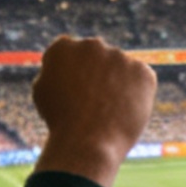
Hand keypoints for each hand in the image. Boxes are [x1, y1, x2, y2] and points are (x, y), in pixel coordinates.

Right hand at [31, 36, 156, 186]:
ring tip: (107, 112)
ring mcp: (119, 56)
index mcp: (63, 47)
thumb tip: (66, 63)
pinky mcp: (142, 71)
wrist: (86, 142)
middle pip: (98, 59)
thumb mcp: (43, 92)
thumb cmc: (59, 121)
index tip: (72, 95)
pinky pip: (141, 80)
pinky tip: (124, 111)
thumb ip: (54, 70)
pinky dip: (137, 94)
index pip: (71, 55)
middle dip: (97, 77)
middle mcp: (92, 45)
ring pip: (120, 69)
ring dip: (117, 85)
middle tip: (92, 105)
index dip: (73, 78)